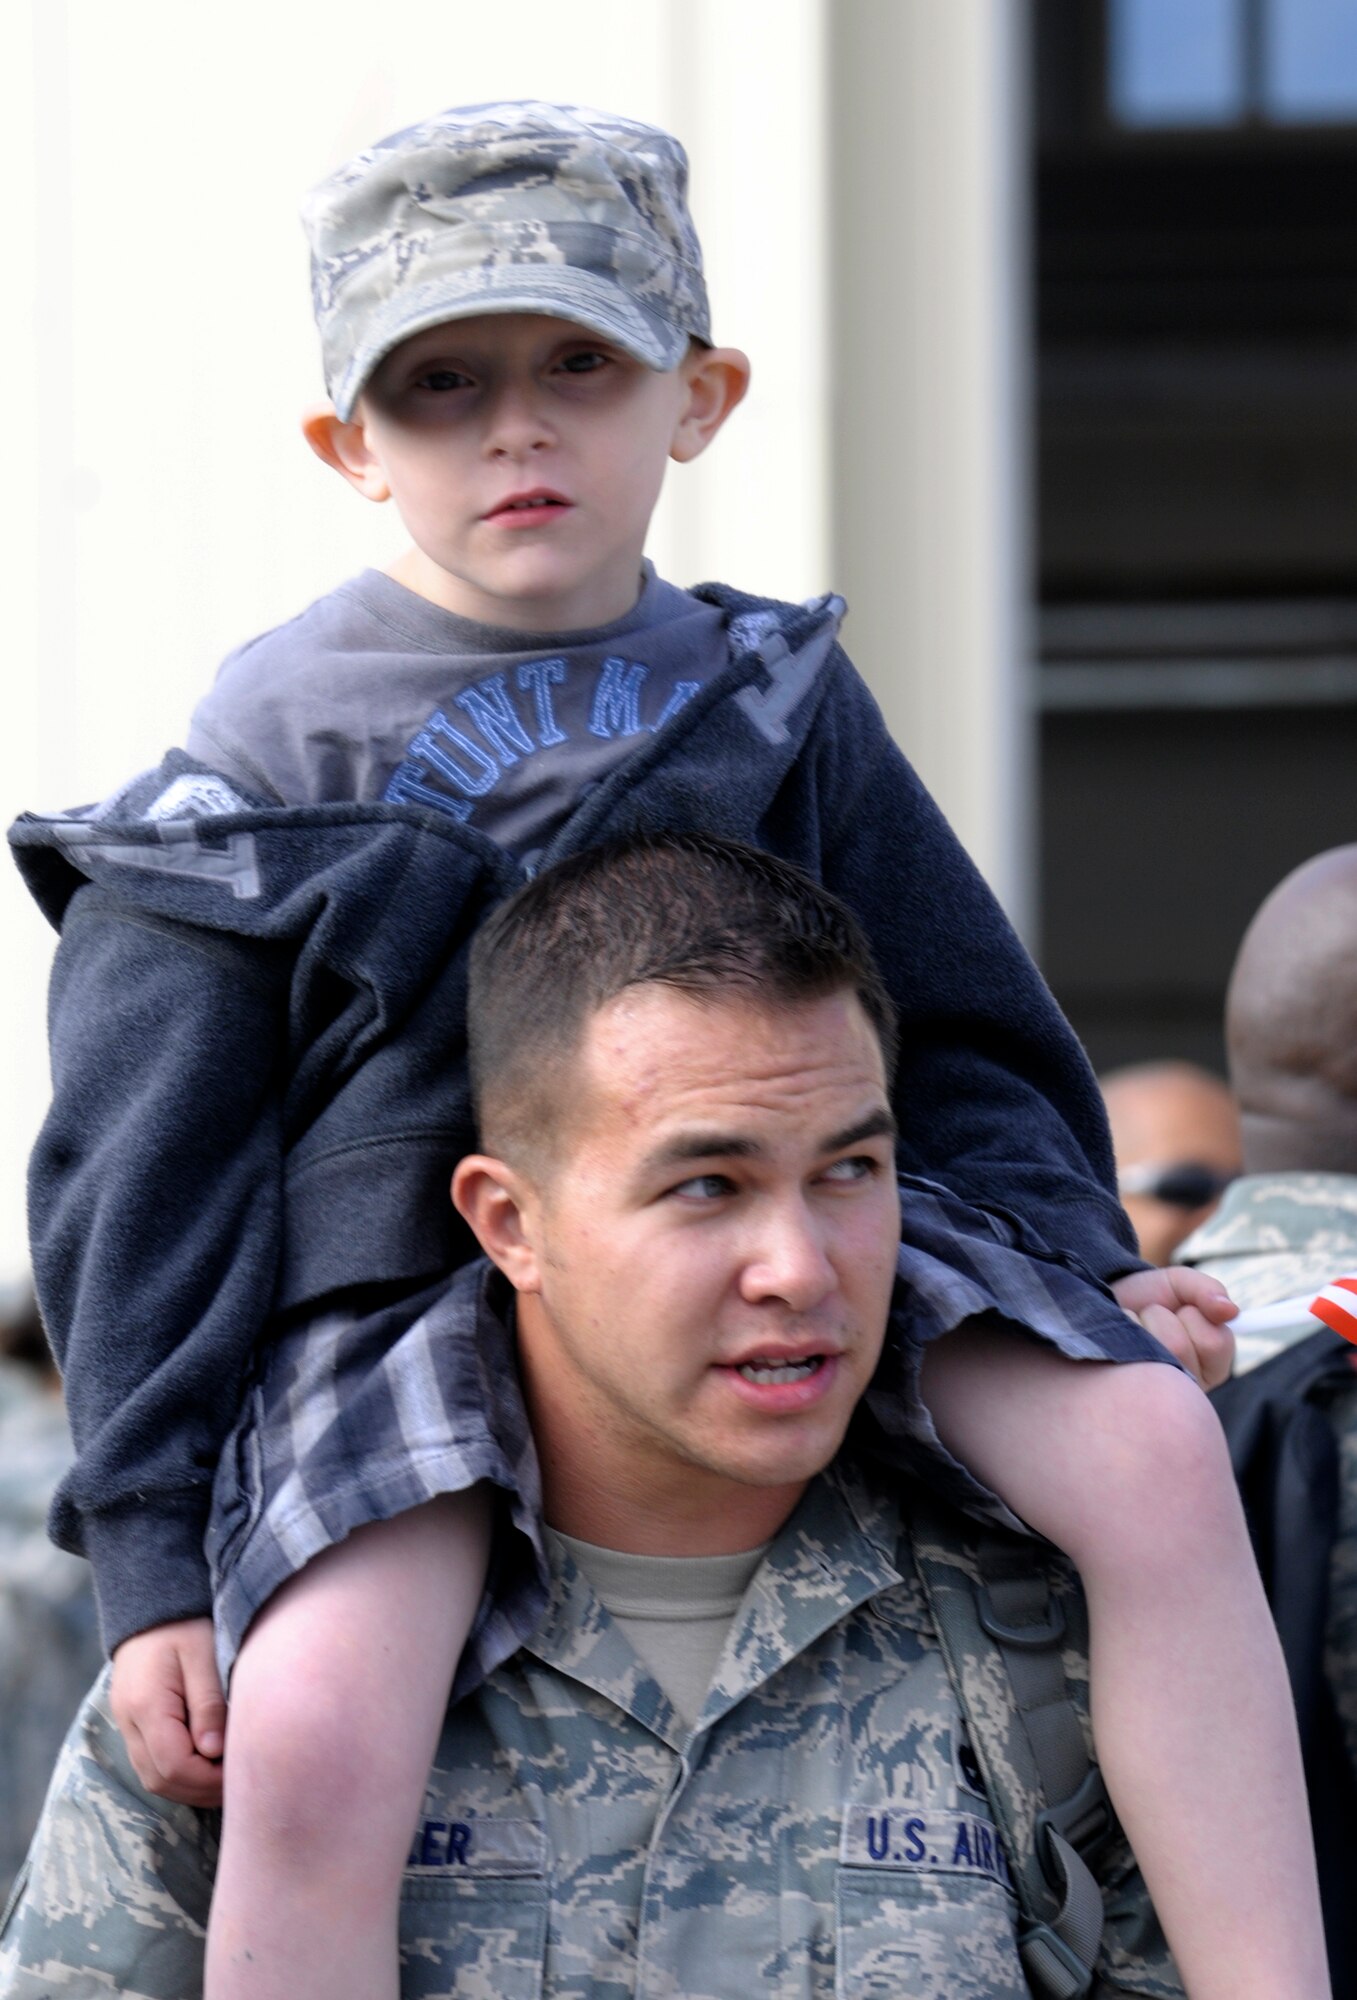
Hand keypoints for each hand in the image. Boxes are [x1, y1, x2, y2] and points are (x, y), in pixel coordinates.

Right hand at [110, 1616, 226, 1806]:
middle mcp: (128, 1721)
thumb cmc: (185, 1625)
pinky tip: (207, 1764)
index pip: (174, 1765)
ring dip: (190, 1785)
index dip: (208, 1779)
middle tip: (237, 1780)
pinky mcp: (132, 1725)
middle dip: (201, 1789)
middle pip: (161, 1779)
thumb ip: (209, 1704)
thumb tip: (214, 1752)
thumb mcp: (205, 1655)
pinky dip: (180, 1774)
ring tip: (226, 1775)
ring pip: (154, 1778)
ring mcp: (126, 1725)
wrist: (153, 1606)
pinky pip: (152, 1764)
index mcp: (147, 1705)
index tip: (241, 1771)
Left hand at [1111, 1266, 1236, 1390]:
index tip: (1183, 1308)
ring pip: (1153, 1348)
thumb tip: (1230, 1310)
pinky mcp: (1122, 1388)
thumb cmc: (1144, 1296)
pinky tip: (1115, 1338)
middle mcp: (1183, 1384)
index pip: (1216, 1342)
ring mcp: (1151, 1390)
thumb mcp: (1177, 1284)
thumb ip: (1206, 1290)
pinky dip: (1119, 1327)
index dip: (1195, 1317)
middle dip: (1161, 1315)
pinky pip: (1126, 1350)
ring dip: (1139, 1321)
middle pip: (1179, 1346)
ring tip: (1130, 1326)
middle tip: (1150, 1314)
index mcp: (1207, 1365)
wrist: (1098, 1300)